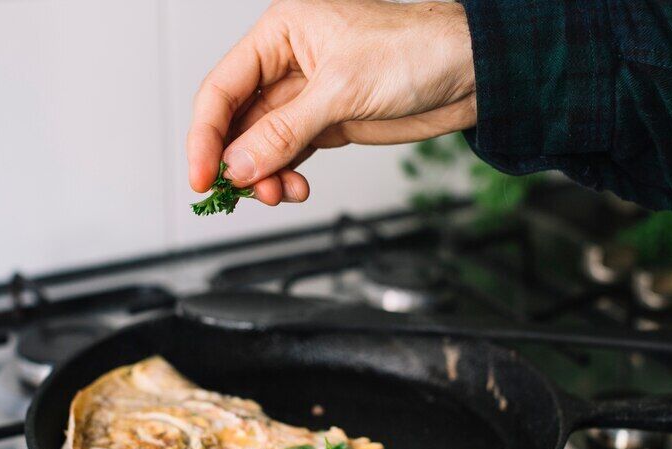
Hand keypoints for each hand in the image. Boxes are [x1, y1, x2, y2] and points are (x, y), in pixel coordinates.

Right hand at [187, 0, 475, 206]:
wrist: (468, 73)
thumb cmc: (415, 52)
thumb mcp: (340, 90)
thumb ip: (283, 131)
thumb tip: (238, 164)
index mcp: (281, 31)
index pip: (223, 87)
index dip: (206, 135)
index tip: (203, 176)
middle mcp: (288, 60)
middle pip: (237, 120)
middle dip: (238, 161)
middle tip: (243, 193)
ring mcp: (307, 94)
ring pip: (262, 143)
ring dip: (263, 175)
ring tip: (279, 194)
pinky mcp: (326, 121)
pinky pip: (288, 154)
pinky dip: (285, 176)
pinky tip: (294, 189)